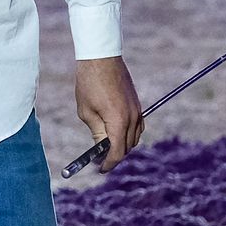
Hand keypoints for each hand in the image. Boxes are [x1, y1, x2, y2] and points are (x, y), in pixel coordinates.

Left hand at [74, 56, 142, 171]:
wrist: (101, 57)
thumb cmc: (90, 83)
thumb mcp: (87, 111)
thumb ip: (97, 132)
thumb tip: (101, 148)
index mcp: (118, 121)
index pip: (118, 152)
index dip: (109, 163)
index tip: (101, 169)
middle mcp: (132, 117)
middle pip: (128, 146)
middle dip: (115, 155)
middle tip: (100, 158)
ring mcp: (137, 109)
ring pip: (135, 137)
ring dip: (124, 144)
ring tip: (108, 145)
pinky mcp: (136, 103)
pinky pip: (138, 125)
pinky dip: (130, 133)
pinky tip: (117, 132)